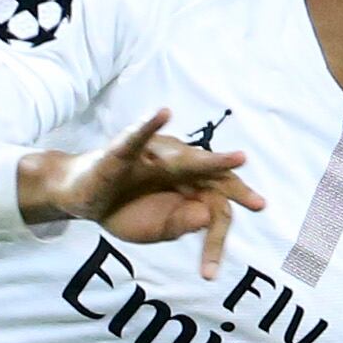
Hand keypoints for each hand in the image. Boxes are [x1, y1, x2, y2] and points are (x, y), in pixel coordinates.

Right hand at [24, 108, 268, 278]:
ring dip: (211, 160)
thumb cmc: (122, 210)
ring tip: (238, 159)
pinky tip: (163, 112)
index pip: (216, 195)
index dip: (237, 201)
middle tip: (258, 202)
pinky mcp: (122, 153)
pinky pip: (136, 137)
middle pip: (209, 178)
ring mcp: (150, 158)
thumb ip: (178, 225)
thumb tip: (206, 216)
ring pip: (184, 159)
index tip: (260, 207)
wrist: (81, 200)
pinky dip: (148, 124)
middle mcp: (174, 167)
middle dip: (235, 187)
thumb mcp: (153, 230)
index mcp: (185, 186)